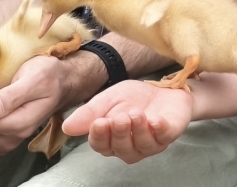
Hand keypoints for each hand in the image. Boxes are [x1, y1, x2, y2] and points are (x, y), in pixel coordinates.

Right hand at [62, 80, 193, 163]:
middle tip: (119, 118)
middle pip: (120, 148)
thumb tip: (67, 127)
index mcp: (111, 139)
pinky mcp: (169, 134)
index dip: (99, 136)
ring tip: (135, 113)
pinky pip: (164, 137)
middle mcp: (130, 147)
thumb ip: (89, 112)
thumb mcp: (108, 99)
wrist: (162, 88)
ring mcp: (150, 143)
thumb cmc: (134, 98)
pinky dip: (159, 129)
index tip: (98, 123)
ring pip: (142, 146)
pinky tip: (155, 121)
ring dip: (137, 130)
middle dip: (119, 133)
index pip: (100, 145)